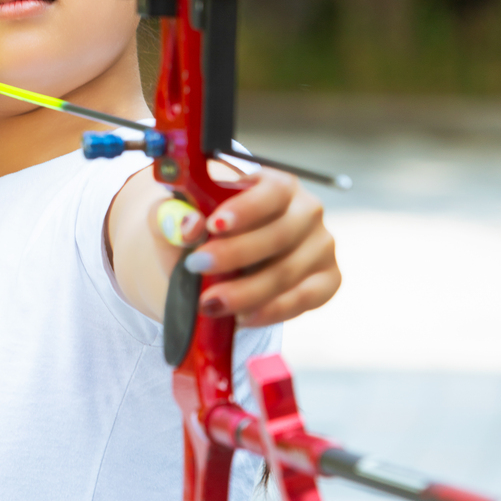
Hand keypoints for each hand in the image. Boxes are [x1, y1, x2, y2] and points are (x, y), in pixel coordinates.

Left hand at [151, 170, 340, 325]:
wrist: (219, 268)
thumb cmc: (202, 234)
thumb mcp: (178, 219)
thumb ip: (172, 215)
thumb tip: (188, 225)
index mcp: (277, 183)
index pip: (272, 191)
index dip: (246, 209)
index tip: (213, 225)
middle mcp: (307, 210)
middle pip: (280, 234)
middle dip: (236, 254)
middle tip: (197, 267)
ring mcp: (321, 246)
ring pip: (287, 272)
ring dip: (246, 292)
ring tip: (210, 302)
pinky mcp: (327, 280)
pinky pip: (304, 298)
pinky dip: (271, 311)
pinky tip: (242, 317)